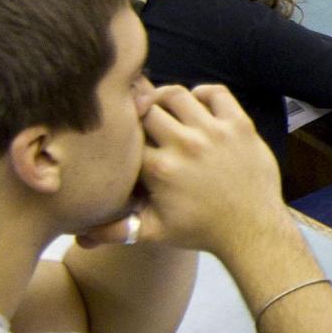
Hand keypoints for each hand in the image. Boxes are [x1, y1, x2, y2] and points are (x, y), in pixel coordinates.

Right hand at [131, 84, 294, 263]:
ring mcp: (214, 133)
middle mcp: (185, 145)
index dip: (121, 134)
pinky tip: (196, 106)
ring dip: (166, 98)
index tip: (121, 136)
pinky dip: (203, 93)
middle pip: (147, 109)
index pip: (127, 136)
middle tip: (141, 119)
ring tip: (163, 108)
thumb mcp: (155, 232)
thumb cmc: (202, 231)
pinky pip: (216, 93)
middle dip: (140, 113)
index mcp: (160, 169)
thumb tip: (79, 239)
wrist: (252, 231)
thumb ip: (116, 231)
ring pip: (177, 95)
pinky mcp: (239, 126)